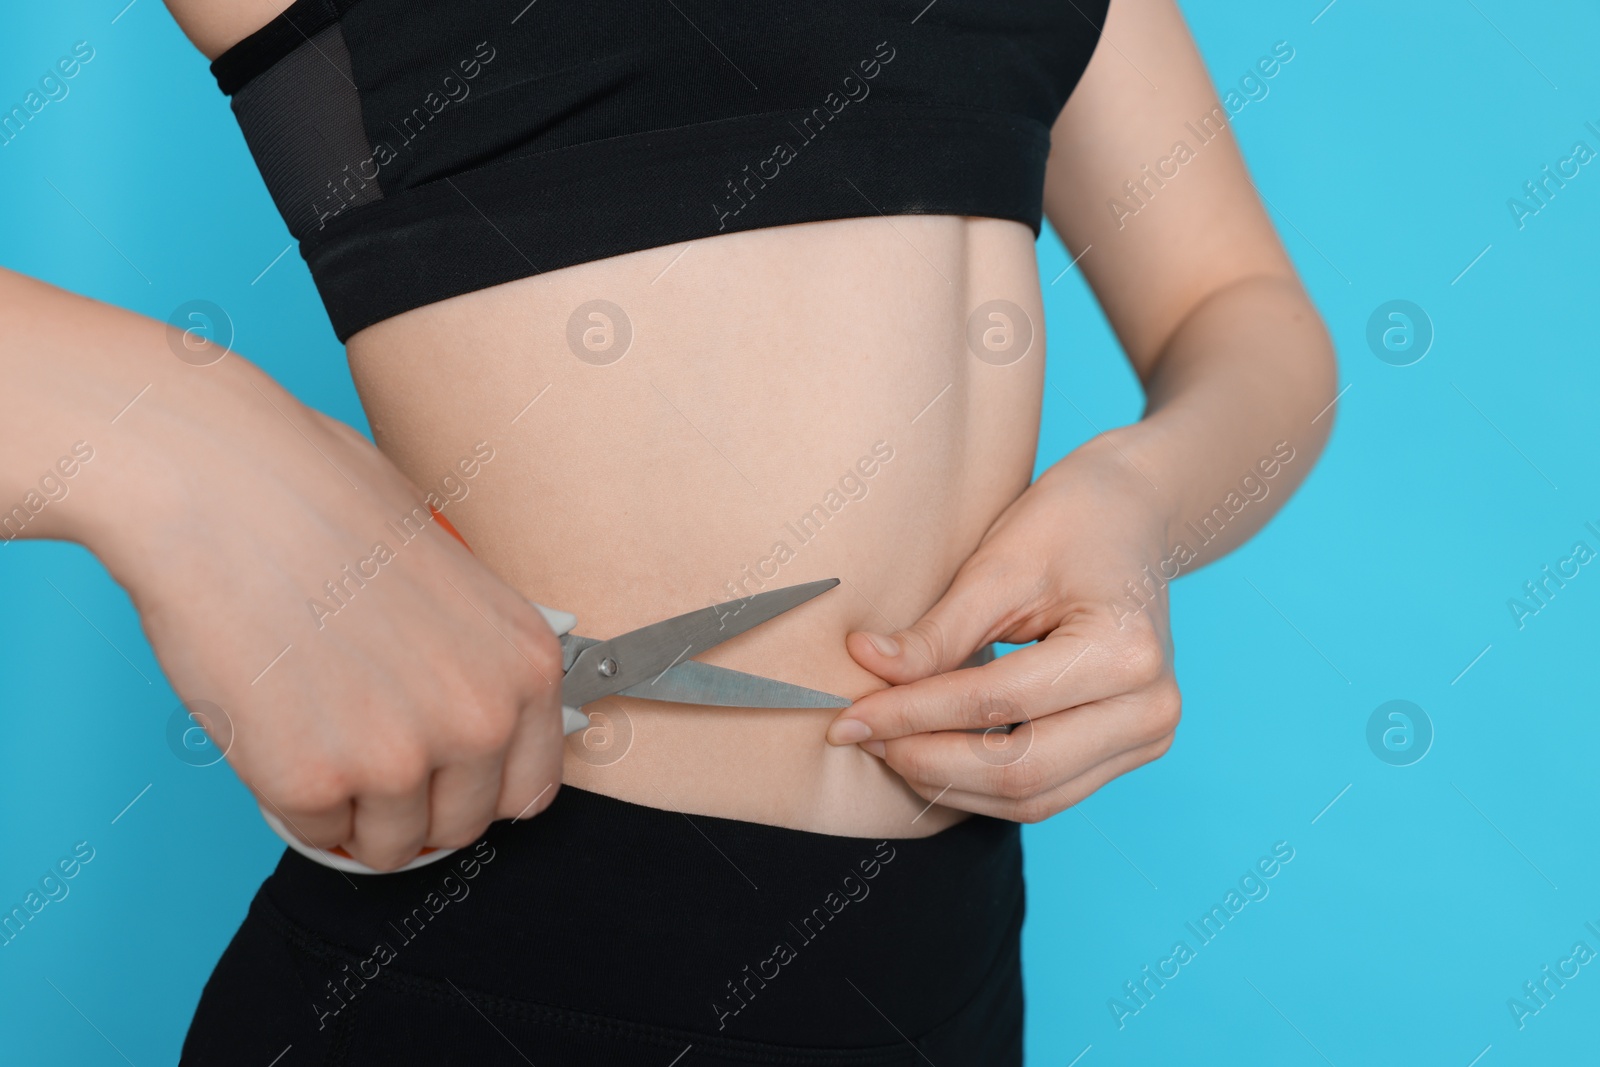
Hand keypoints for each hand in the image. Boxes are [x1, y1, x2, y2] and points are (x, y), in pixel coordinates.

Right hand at [97, 353, 565, 869]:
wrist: (227, 487)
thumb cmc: (326, 504)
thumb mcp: (453, 576)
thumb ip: (473, 657)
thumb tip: (464, 711)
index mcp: (527, 666)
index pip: (528, 789)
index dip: (477, 788)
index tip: (442, 780)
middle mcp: (482, 719)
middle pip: (461, 825)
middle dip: (414, 806)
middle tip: (363, 757)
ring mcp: (401, 758)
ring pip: (387, 845)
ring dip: (352, 810)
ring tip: (316, 730)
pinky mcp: (315, 781)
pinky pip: (312, 831)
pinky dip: (289, 796)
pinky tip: (275, 724)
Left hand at [825, 437, 1181, 821]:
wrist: (1132, 517)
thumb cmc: (1067, 525)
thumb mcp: (996, 568)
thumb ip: (936, 633)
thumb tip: (866, 667)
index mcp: (1123, 651)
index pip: (998, 704)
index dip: (914, 715)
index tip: (851, 716)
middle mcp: (1149, 707)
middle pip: (1019, 769)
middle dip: (927, 760)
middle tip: (862, 736)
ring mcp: (1148, 736)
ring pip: (1032, 797)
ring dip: (950, 782)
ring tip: (889, 746)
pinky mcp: (1132, 750)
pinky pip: (1048, 792)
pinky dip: (983, 785)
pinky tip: (933, 755)